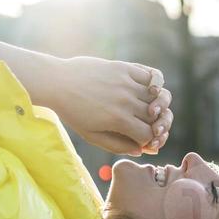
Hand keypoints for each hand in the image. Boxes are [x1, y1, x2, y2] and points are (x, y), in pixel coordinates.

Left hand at [50, 55, 172, 155]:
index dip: (150, 141)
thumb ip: (117, 145)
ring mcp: (127, 83)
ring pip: (159, 97)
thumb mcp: (92, 136)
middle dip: (158, 126)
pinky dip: (158, 83)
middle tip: (153, 128)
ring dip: (161, 106)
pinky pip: (152, 74)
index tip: (144, 141)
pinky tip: (152, 89)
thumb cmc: (72, 112)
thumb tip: (141, 150)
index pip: (148, 134)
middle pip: (157, 117)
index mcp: (118, 120)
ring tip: (153, 110)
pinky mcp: (125, 68)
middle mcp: (126, 101)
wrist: (57, 82)